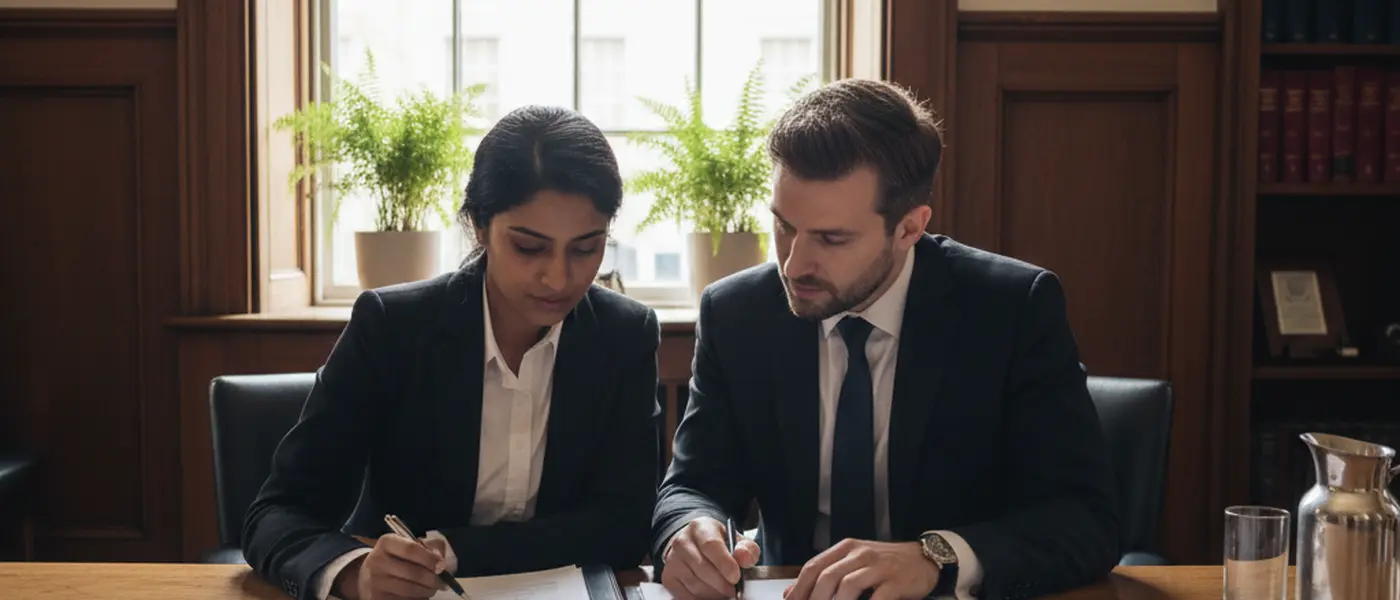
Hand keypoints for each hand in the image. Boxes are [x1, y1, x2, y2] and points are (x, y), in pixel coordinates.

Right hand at [335, 533, 448, 599]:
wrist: (367, 576)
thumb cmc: (394, 558)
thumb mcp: (407, 545)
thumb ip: (428, 547)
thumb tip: (441, 560)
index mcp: (386, 542)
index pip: (411, 549)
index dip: (430, 558)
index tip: (442, 565)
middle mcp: (377, 561)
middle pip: (413, 572)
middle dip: (432, 579)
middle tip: (442, 582)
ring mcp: (374, 581)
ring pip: (409, 590)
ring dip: (426, 591)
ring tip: (432, 589)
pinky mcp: (376, 598)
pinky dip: (417, 599)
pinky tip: (420, 596)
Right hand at [661, 517, 760, 599]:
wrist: (694, 546)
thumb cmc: (717, 545)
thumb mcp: (735, 541)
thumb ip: (745, 549)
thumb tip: (744, 557)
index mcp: (700, 527)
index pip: (710, 545)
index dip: (724, 563)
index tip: (736, 577)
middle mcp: (682, 542)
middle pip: (701, 567)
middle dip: (721, 583)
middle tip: (733, 590)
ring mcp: (672, 560)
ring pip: (694, 584)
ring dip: (713, 593)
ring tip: (724, 592)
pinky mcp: (668, 577)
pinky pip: (685, 596)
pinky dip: (701, 599)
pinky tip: (711, 595)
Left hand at [784, 539, 939, 599]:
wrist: (924, 558)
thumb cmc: (886, 563)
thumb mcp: (854, 562)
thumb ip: (826, 573)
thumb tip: (791, 593)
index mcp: (846, 548)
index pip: (814, 566)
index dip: (799, 588)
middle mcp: (860, 554)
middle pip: (828, 576)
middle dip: (813, 599)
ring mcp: (879, 567)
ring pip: (848, 585)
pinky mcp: (896, 581)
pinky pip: (877, 598)